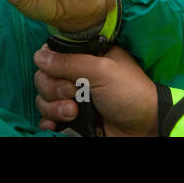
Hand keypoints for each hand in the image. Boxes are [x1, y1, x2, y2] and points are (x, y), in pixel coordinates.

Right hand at [34, 44, 158, 136]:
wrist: (145, 128)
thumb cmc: (129, 92)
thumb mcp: (101, 70)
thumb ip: (69, 62)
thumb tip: (38, 56)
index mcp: (85, 57)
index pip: (52, 54)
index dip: (51, 64)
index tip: (63, 74)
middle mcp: (76, 76)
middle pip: (44, 78)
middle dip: (53, 89)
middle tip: (73, 94)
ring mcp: (73, 99)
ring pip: (44, 99)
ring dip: (53, 108)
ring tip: (74, 113)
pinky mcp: (72, 120)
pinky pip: (48, 119)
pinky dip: (48, 123)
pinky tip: (55, 126)